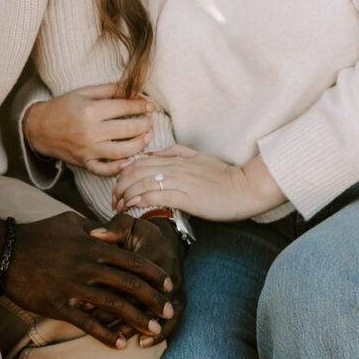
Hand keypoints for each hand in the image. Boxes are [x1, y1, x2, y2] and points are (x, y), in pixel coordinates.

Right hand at [0, 208, 180, 351]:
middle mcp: (88, 265)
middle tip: (169, 311)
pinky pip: (87, 323)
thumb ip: (94, 228)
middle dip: (153, 300)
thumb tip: (112, 231)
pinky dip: (105, 335)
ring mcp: (74, 286)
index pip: (132, 260)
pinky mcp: (58, 304)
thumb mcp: (70, 221)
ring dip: (137, 319)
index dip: (154, 274)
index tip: (168, 285)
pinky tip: (119, 345)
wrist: (5, 251)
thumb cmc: (38, 234)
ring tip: (154, 331)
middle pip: (130, 284)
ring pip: (114, 305)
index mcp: (93, 245)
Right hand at [22, 84, 154, 175]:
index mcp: (90, 111)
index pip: (124, 107)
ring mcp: (88, 150)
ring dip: (139, 144)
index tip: (150, 105)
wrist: (39, 128)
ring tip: (147, 137)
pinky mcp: (85, 163)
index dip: (140, 105)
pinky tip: (130, 161)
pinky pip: (105, 170)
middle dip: (144, 124)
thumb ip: (109, 90)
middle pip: (127, 129)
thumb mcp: (84, 93)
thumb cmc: (63, 107)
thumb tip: (133, 90)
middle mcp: (91, 132)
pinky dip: (119, 168)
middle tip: (150, 120)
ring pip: (122, 151)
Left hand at [111, 145, 285, 223]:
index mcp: (176, 158)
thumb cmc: (224, 177)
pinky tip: (130, 205)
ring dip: (125, 194)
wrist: (245, 188)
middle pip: (136, 171)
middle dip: (119, 185)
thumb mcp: (198, 157)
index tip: (117, 186)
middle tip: (113, 199)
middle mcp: (175, 167)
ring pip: (142, 182)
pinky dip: (139, 198)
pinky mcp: (186, 196)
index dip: (124, 174)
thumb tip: (152, 154)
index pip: (140, 162)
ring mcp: (180, 181)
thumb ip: (175, 152)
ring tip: (117, 205)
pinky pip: (156, 194)